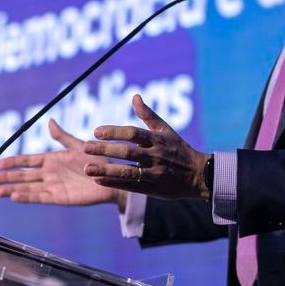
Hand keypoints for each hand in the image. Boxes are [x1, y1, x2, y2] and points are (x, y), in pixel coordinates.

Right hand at [0, 119, 126, 207]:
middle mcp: (49, 173)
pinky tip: (15, 196)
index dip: (13, 162)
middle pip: (23, 176)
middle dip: (7, 177)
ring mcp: (53, 186)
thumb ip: (62, 136)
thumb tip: (49, 121)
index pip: (27, 160)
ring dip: (12, 189)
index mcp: (52, 159)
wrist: (113, 178)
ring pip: (28, 188)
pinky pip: (40, 197)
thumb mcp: (78, 145)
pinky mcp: (59, 198)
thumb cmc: (98, 160)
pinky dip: (27, 197)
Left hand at [83, 94, 210, 199]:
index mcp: (157, 140)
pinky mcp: (152, 189)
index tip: (96, 131)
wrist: (199, 175)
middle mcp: (155, 156)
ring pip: (127, 172)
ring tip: (87, 168)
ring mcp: (154, 173)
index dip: (114, 132)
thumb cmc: (179, 149)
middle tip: (85, 147)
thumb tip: (134, 96)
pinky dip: (114, 183)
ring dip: (106, 170)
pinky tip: (98, 180)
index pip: (133, 133)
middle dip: (105, 150)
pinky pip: (131, 186)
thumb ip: (148, 114)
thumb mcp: (166, 130)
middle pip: (127, 152)